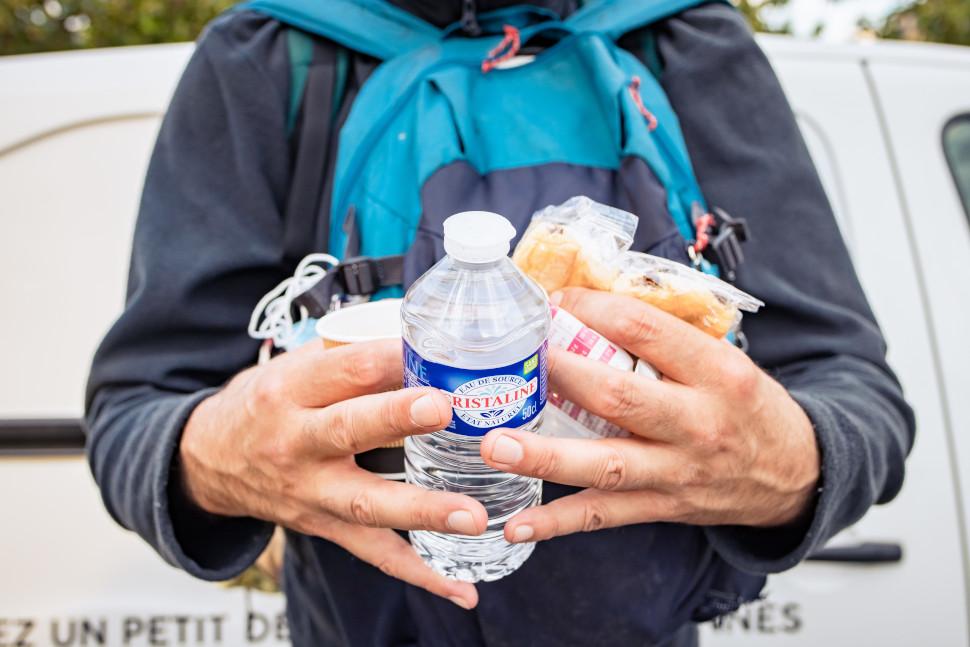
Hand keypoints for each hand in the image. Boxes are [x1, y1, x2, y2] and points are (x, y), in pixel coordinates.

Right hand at [180, 339, 485, 608]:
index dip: (392, 357)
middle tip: (445, 409)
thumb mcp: (292, 368)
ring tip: (475, 514)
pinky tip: (462, 588)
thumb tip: (421, 336)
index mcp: (291, 390)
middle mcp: (296, 441)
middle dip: (396, 418)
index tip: (437, 350)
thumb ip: (348, 355)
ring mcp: (309, 491)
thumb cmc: (265, 403)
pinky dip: (419, 574)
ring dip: (423, 510)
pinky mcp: (323, 526)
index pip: (346, 368)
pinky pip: (374, 555)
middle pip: (348, 428)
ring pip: (367, 503)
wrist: (209, 460)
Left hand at [480, 288, 818, 543]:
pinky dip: (558, 523)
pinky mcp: (664, 507)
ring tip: (496, 446)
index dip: (587, 310)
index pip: (641, 328)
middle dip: (558, 375)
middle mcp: (697, 420)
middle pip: (616, 396)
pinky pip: (604, 515)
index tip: (549, 303)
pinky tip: (517, 524)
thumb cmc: (747, 406)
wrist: (796, 474)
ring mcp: (678, 470)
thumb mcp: (723, 360)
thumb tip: (586, 304)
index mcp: (714, 370)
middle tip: (510, 363)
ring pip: (604, 464)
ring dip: (545, 456)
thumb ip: (665, 337)